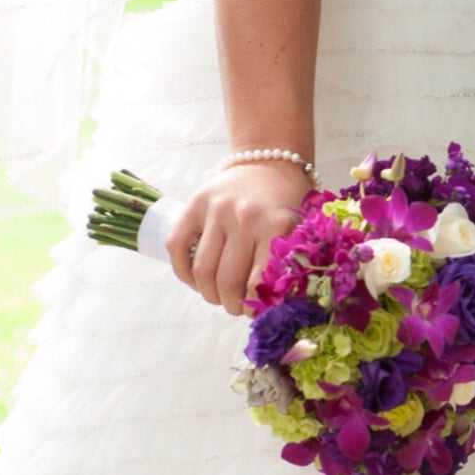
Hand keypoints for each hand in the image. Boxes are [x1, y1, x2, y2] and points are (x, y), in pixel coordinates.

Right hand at [166, 162, 310, 315]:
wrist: (269, 162)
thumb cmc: (286, 204)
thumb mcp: (298, 231)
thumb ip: (286, 266)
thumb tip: (270, 309)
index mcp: (276, 225)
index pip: (258, 284)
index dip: (255, 308)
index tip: (256, 312)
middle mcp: (244, 216)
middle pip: (227, 282)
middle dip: (230, 305)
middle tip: (236, 307)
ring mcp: (215, 209)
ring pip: (201, 271)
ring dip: (209, 294)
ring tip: (219, 295)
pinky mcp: (194, 203)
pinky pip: (176, 247)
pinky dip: (184, 272)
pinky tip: (198, 279)